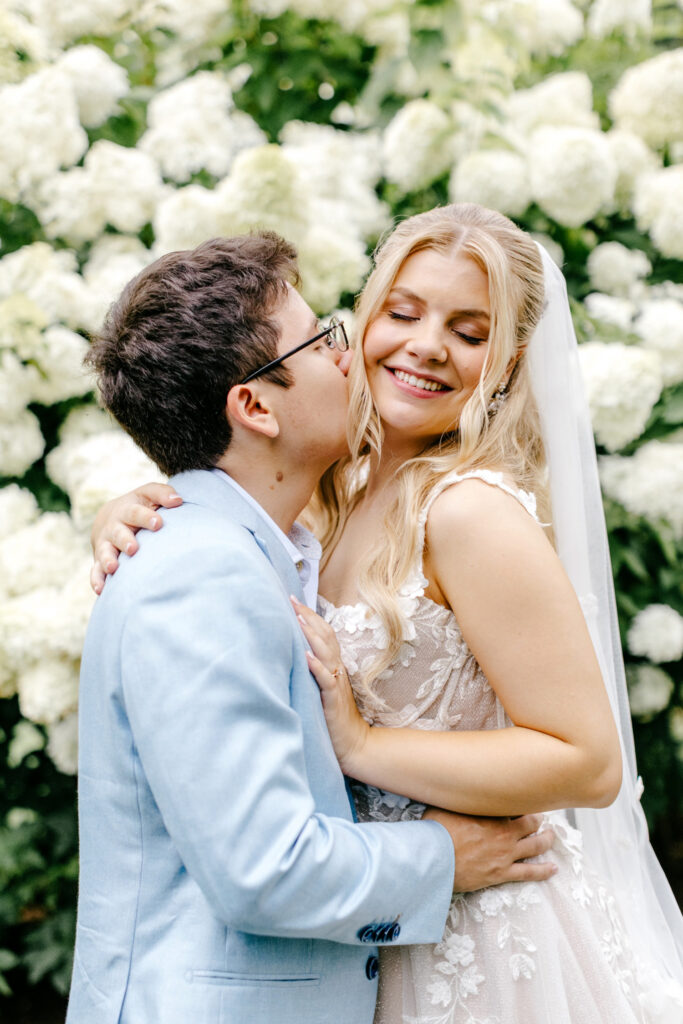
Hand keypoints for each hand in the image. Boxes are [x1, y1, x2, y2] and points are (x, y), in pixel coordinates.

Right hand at [90, 482, 181, 593]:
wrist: (110, 517)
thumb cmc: (139, 506)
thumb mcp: (149, 494)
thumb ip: (163, 494)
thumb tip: (178, 500)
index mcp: (127, 510)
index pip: (136, 513)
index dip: (146, 517)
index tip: (158, 523)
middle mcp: (114, 527)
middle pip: (118, 533)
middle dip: (125, 541)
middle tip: (134, 549)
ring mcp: (105, 544)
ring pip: (105, 552)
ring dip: (108, 560)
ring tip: (114, 568)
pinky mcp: (99, 560)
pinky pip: (95, 571)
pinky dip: (97, 580)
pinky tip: (102, 590)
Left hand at [291, 596, 369, 775]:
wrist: (353, 744)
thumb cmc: (334, 717)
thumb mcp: (323, 688)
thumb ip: (315, 670)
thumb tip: (295, 652)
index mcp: (334, 665)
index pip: (323, 634)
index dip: (310, 616)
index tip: (293, 600)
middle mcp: (337, 670)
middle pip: (325, 636)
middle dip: (309, 617)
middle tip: (292, 600)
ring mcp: (336, 684)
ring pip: (327, 653)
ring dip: (312, 635)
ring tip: (298, 620)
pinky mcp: (333, 701)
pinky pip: (326, 680)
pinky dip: (317, 667)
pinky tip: (306, 656)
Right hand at [423, 808, 556, 892]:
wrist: (435, 859)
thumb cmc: (436, 831)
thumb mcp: (445, 805)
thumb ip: (456, 798)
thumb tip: (451, 787)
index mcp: (492, 813)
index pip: (515, 805)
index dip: (520, 803)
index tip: (521, 800)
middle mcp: (504, 832)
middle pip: (531, 823)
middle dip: (537, 819)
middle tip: (540, 817)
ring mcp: (506, 853)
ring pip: (536, 845)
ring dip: (546, 840)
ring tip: (551, 836)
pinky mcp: (502, 873)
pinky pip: (529, 872)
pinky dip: (543, 870)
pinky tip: (553, 868)